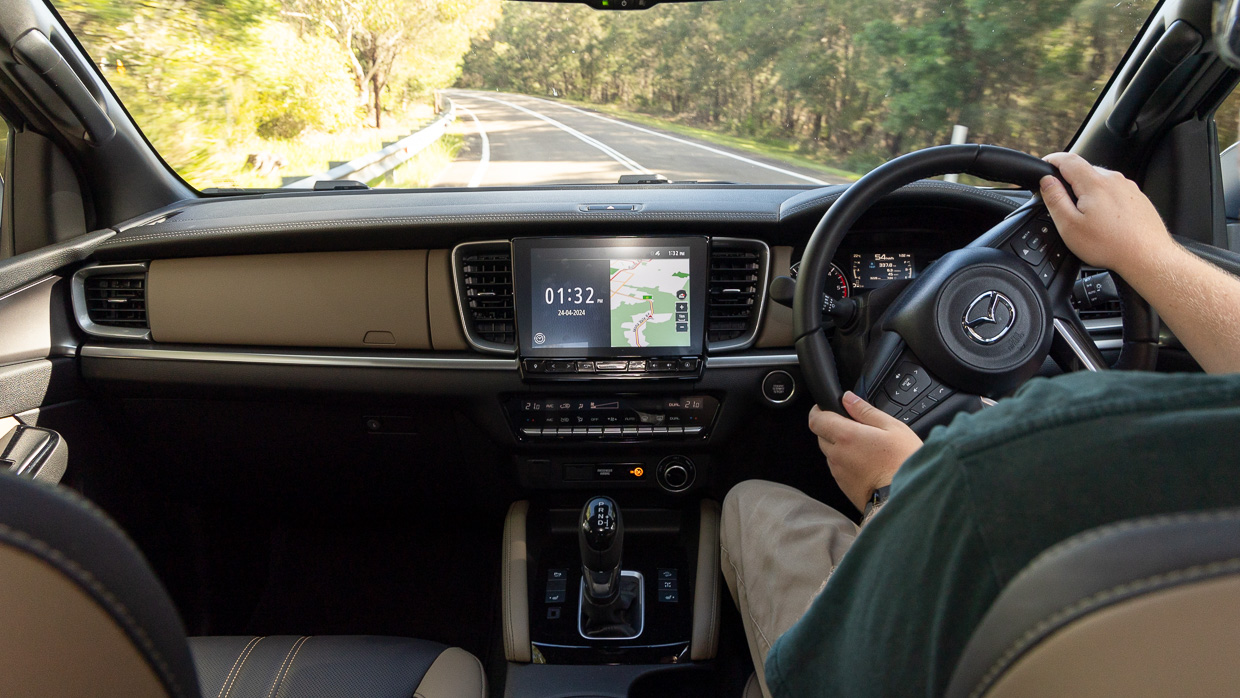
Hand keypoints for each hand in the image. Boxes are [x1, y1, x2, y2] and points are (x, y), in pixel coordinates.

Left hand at [808, 391, 923, 511]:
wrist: (907, 497)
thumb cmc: (903, 462)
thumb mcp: (892, 427)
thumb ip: (865, 411)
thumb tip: (848, 398)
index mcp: (846, 436)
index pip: (816, 420)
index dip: (817, 410)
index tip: (825, 407)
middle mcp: (837, 455)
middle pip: (821, 436)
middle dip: (831, 428)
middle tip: (854, 427)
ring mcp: (839, 472)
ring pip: (830, 453)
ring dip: (840, 446)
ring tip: (865, 447)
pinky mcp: (843, 486)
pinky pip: (838, 468)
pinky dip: (846, 462)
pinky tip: (866, 463)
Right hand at [1040, 152, 1174, 277]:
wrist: (1147, 257)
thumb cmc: (1109, 245)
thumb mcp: (1070, 226)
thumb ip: (1055, 199)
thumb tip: (1047, 181)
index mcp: (1095, 183)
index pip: (1068, 160)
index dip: (1053, 160)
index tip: (1045, 164)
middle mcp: (1114, 180)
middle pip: (1085, 170)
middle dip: (1069, 180)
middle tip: (1062, 201)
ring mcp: (1129, 188)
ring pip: (1101, 182)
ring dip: (1087, 191)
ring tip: (1085, 217)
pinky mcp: (1138, 199)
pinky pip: (1115, 192)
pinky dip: (1104, 200)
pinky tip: (1104, 221)